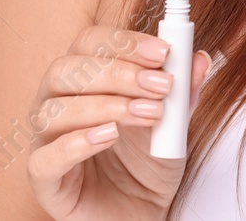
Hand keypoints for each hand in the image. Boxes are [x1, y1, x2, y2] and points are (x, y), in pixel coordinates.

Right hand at [26, 25, 214, 220]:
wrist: (141, 212)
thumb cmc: (147, 163)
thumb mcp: (173, 124)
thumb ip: (183, 93)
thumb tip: (201, 58)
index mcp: (83, 79)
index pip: (89, 43)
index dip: (124, 42)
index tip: (163, 52)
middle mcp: (56, 103)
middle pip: (65, 70)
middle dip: (118, 72)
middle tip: (160, 86)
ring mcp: (45, 141)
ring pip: (53, 111)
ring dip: (106, 106)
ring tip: (149, 114)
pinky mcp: (45, 180)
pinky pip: (45, 159)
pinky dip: (75, 144)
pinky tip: (108, 137)